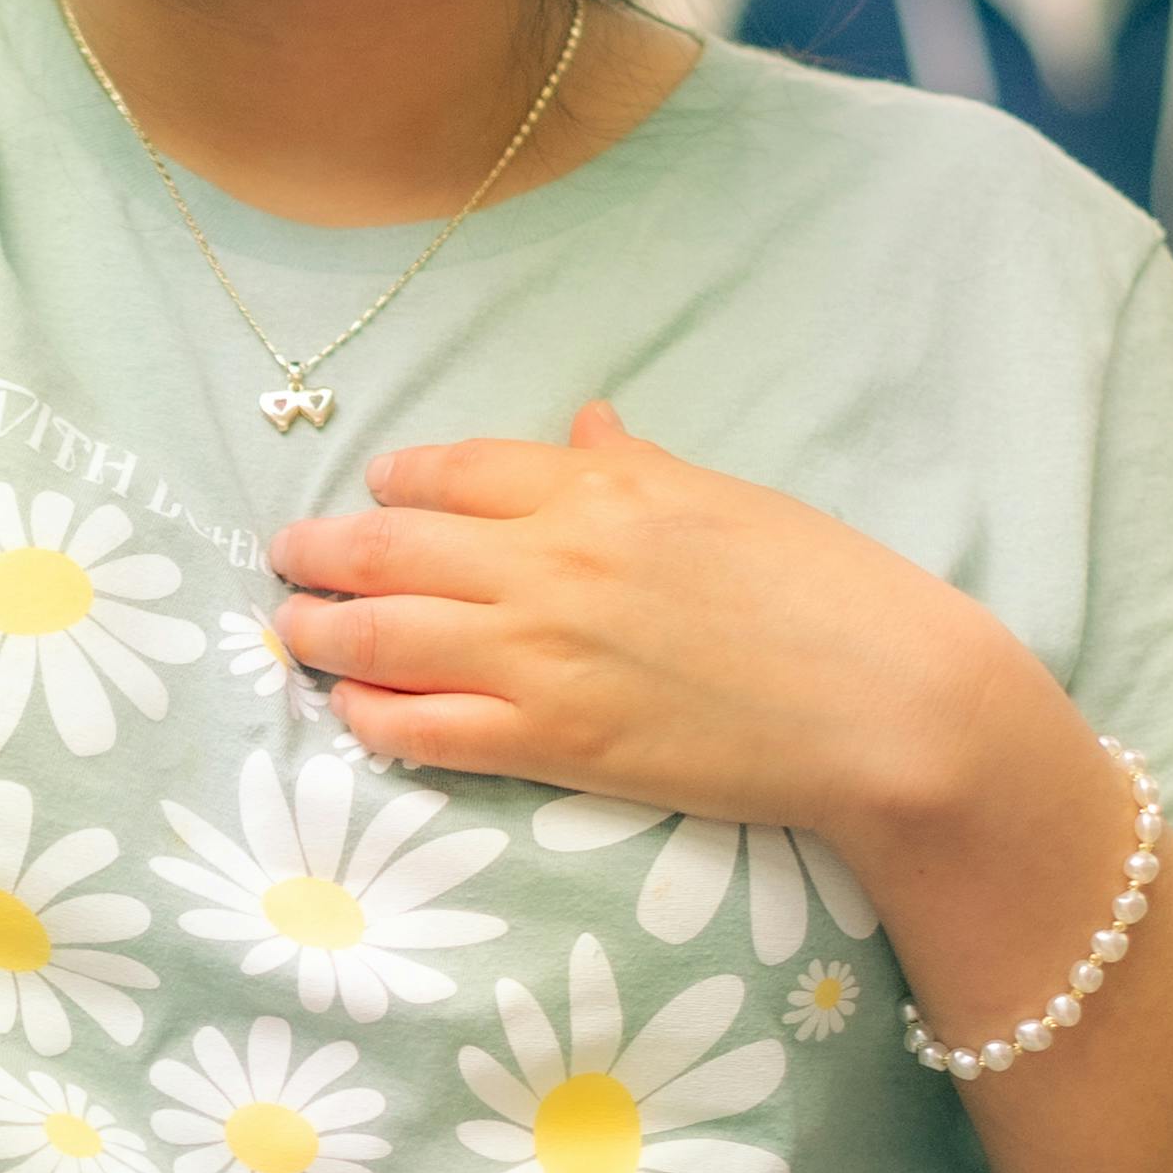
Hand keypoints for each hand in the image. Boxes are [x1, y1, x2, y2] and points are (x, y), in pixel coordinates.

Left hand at [267, 398, 1012, 861]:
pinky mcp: (552, 745)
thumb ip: (635, 466)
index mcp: (598, 490)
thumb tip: (583, 426)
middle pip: (393, 547)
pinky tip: (349, 711)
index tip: (372, 491)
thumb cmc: (826, 591)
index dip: (397, 482)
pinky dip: (370, 716)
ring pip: (386, 635)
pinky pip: (423, 727)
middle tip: (287, 556)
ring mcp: (542, 657)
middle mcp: (550, 564)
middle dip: (322, 550)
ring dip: (322, 630)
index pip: (455, 471)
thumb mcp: (725, 500)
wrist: (885, 702)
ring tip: (291, 630)